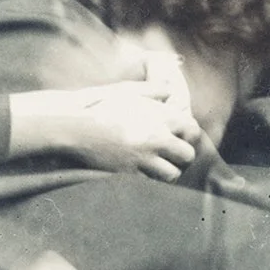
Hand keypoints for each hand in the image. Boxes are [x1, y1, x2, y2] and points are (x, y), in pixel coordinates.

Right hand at [8, 79, 198, 179]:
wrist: (77, 128)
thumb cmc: (102, 106)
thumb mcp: (128, 91)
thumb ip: (153, 89)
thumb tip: (170, 89)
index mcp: (160, 116)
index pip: (192, 129)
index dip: (189, 134)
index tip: (181, 136)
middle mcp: (157, 137)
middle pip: (187, 154)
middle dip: (183, 156)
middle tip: (176, 155)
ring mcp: (144, 156)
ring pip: (173, 173)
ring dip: (170, 170)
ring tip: (163, 166)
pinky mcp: (131, 171)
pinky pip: (152, 180)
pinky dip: (152, 177)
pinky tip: (145, 170)